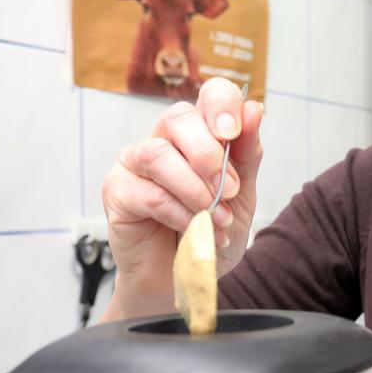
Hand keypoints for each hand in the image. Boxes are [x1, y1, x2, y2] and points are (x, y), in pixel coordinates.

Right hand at [102, 77, 263, 315]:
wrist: (186, 277)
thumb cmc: (211, 231)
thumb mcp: (242, 195)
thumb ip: (247, 154)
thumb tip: (254, 110)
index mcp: (198, 134)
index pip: (208, 95)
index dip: (222, 105)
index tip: (233, 133)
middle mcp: (163, 141)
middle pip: (178, 118)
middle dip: (209, 154)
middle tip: (228, 190)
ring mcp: (134, 164)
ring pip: (158, 154)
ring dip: (194, 188)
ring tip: (216, 217)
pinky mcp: (117, 193)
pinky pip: (147, 193)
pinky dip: (179, 214)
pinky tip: (196, 231)